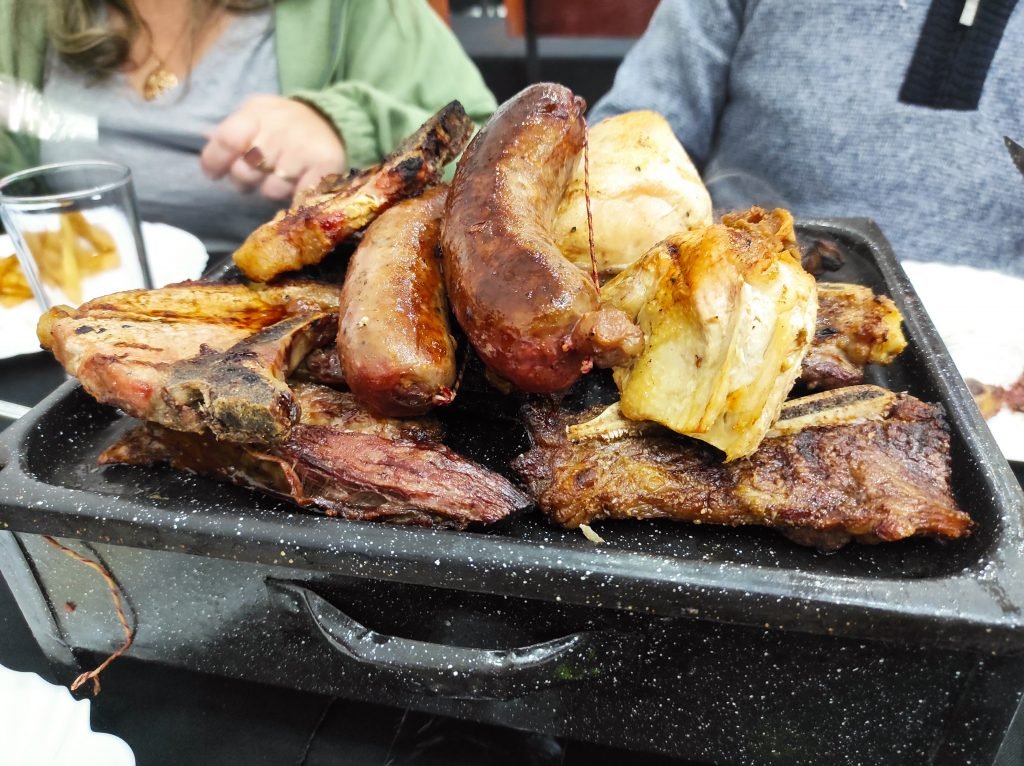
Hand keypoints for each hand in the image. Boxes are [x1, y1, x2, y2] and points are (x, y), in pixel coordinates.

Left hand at [200, 95, 346, 202]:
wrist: (329, 118)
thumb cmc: (283, 122)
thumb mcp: (255, 113)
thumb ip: (231, 130)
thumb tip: (205, 139)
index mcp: (256, 114)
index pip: (227, 140)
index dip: (215, 162)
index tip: (214, 174)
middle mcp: (279, 129)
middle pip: (246, 171)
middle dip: (244, 180)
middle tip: (255, 175)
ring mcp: (302, 149)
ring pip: (271, 189)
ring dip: (273, 189)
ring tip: (281, 178)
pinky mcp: (324, 166)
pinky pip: (299, 196)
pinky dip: (296, 197)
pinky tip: (298, 186)